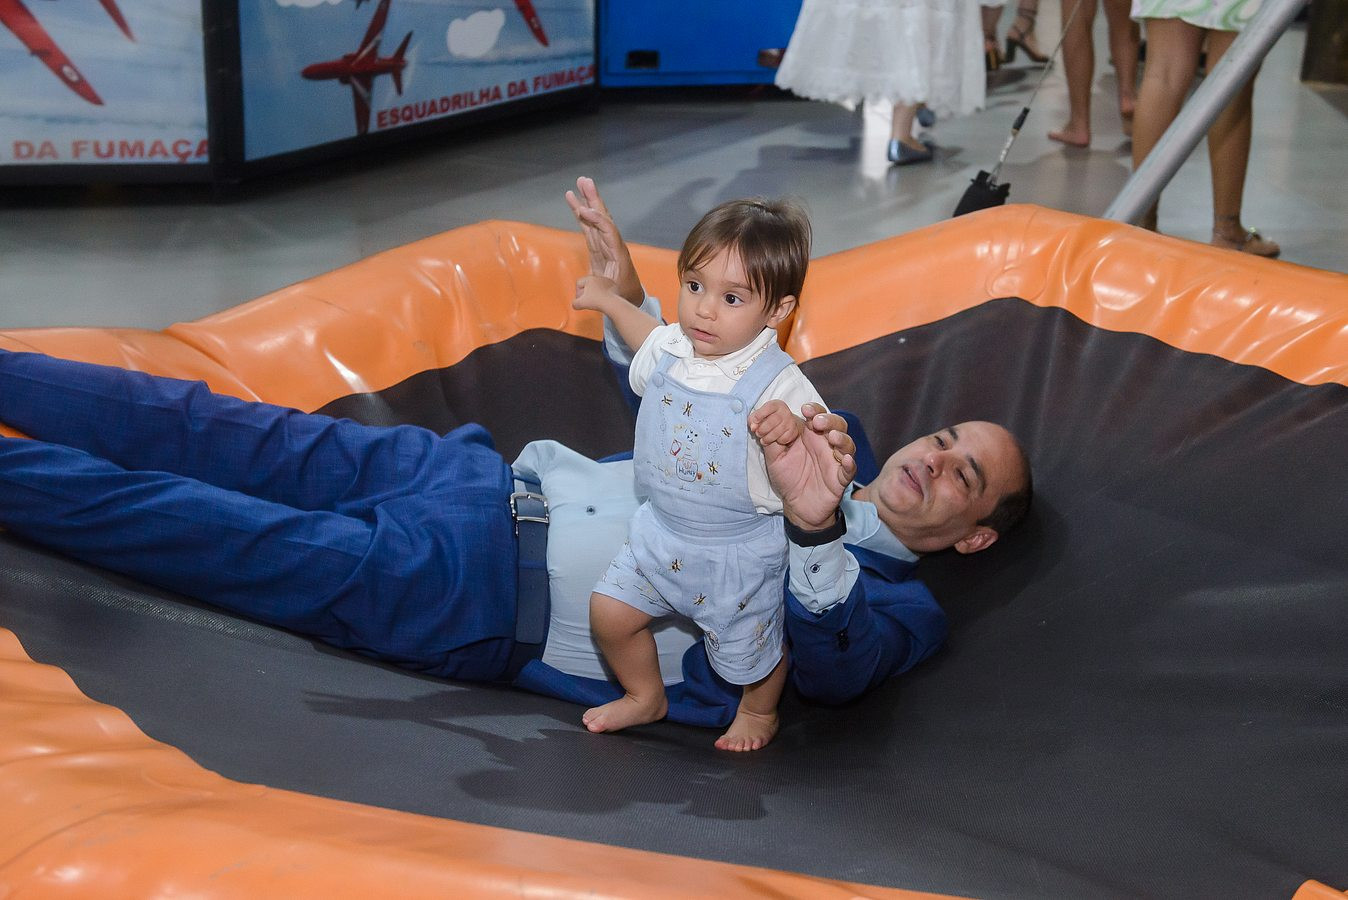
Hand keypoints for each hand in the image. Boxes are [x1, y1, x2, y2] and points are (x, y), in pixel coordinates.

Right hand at [564, 177, 643, 305]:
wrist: (629, 296)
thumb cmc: (622, 296)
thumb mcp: (615, 295)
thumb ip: (602, 291)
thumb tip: (586, 287)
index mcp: (618, 252)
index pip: (608, 231)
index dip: (596, 220)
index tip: (582, 210)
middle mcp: (612, 242)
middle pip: (603, 217)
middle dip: (594, 199)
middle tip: (585, 181)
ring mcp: (604, 243)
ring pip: (595, 218)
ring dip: (587, 201)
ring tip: (579, 184)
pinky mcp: (597, 246)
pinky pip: (589, 227)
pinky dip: (581, 215)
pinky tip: (574, 203)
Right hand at [573, 274, 622, 313]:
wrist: (612, 303)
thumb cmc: (595, 302)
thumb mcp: (580, 304)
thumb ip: (574, 303)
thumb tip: (574, 304)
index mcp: (589, 278)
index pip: (579, 283)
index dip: (577, 292)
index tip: (580, 299)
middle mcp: (598, 277)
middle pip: (588, 284)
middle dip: (587, 292)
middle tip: (588, 301)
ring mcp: (607, 280)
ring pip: (598, 286)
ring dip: (596, 293)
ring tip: (597, 301)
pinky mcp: (615, 285)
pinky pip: (607, 289)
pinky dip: (605, 294)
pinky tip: (605, 301)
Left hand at [749, 399, 804, 447]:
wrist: (785, 426)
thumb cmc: (769, 420)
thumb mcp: (759, 416)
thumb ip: (753, 420)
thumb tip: (753, 427)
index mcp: (776, 405)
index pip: (769, 407)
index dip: (760, 414)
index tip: (755, 422)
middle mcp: (785, 411)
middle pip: (772, 421)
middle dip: (762, 430)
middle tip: (758, 434)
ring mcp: (791, 421)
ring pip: (777, 432)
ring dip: (768, 438)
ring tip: (763, 440)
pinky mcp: (794, 431)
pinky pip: (784, 438)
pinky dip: (777, 441)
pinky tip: (775, 440)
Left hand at [763, 402, 856, 529]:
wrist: (796, 505)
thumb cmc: (788, 477)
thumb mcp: (774, 456)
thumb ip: (770, 438)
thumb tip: (760, 420)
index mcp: (810, 435)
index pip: (817, 415)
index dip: (814, 409)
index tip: (804, 409)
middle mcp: (825, 444)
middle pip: (837, 424)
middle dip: (829, 420)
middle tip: (817, 422)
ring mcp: (835, 460)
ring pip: (847, 443)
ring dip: (841, 438)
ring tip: (831, 437)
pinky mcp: (840, 478)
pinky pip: (849, 469)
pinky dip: (849, 463)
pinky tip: (844, 459)